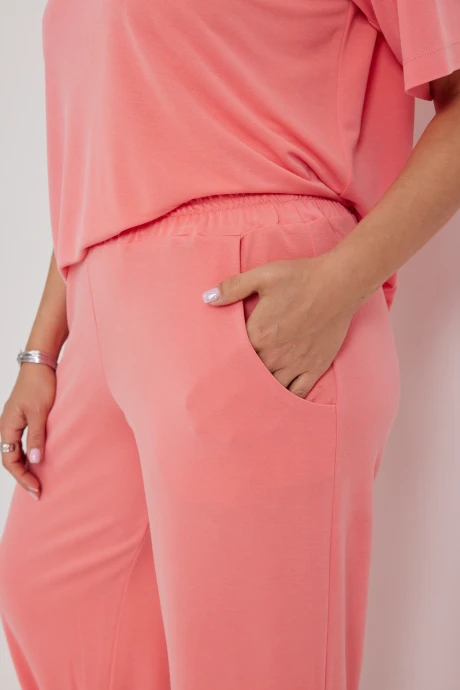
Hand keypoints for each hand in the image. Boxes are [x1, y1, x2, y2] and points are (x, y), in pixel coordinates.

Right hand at [0, 363, 56, 498]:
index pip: (10, 461)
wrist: (40, 365)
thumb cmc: (40, 386)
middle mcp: (7, 427)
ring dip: (26, 467)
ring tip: (38, 481)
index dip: (22, 477)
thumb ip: (37, 436)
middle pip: (11, 459)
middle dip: (23, 477)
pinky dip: (29, 455)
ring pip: (16, 451)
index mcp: (7, 427)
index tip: (36, 489)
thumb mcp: (40, 413)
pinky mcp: (23, 418)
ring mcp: (14, 423)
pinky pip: (22, 442)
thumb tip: (34, 461)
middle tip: (38, 492)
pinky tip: (39, 460)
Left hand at [202, 254, 356, 398]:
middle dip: (240, 382)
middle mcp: (275, 354)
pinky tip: (279, 404)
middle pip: (250, 377)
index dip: (224, 364)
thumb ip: (233, 287)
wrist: (339, 283)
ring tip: (250, 400)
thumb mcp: (262, 275)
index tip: (214, 371)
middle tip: (228, 391)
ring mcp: (296, 363)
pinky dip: (287, 400)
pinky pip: (298, 392)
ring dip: (260, 393)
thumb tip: (207, 298)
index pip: (233, 357)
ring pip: (272, 388)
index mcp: (258, 334)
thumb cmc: (300, 277)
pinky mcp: (315, 366)